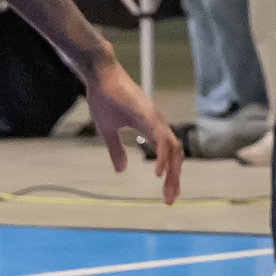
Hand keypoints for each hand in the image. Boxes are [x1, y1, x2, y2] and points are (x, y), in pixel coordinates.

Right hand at [84, 56, 181, 204]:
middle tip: (171, 200)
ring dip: (173, 171)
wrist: (100, 76)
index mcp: (151, 129)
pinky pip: (161, 138)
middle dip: (175, 178)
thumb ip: (116, 150)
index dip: (170, 174)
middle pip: (175, 155)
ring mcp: (154, 119)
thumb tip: (121, 170)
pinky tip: (160, 172)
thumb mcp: (108, 131)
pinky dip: (163, 155)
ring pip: (172, 148)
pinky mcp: (147, 115)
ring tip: (168, 190)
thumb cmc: (105, 99)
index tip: (167, 194)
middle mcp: (158, 124)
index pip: (167, 154)